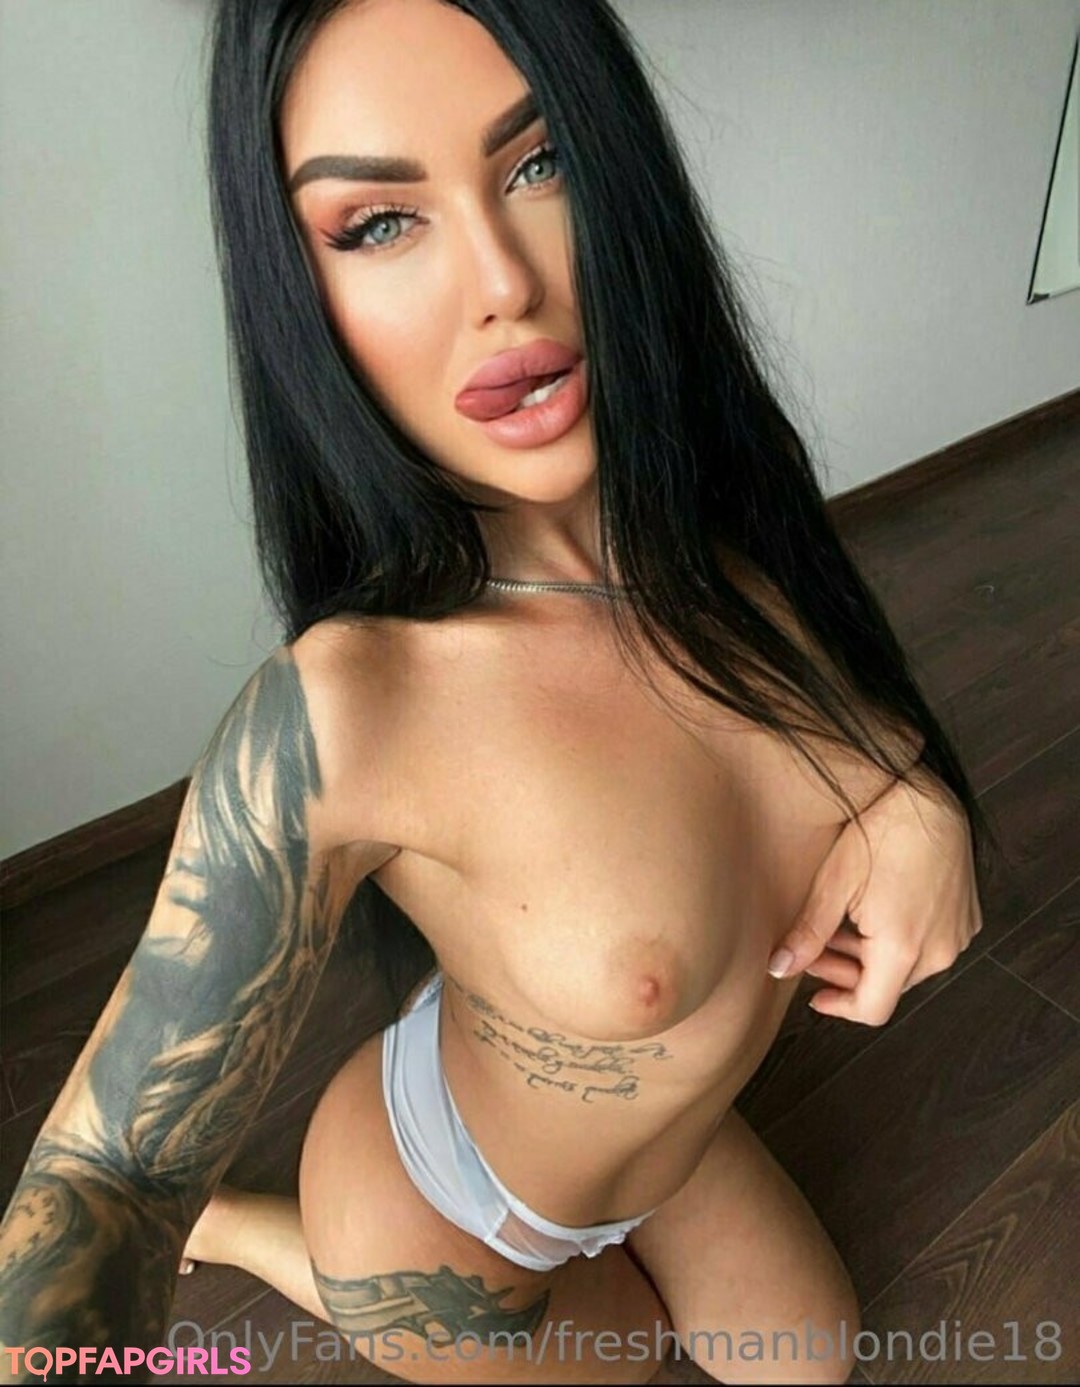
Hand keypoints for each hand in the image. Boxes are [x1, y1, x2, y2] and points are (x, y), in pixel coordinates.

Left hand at [766, 768, 982, 1024]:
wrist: (925, 793)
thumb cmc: (876, 831)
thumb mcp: (834, 883)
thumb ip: (808, 934)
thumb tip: (778, 969)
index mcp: (903, 948)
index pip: (872, 1009)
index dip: (840, 1007)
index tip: (815, 996)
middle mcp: (939, 950)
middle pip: (888, 986)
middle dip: (848, 974)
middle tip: (816, 950)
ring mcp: (958, 934)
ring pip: (908, 967)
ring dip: (873, 957)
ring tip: (842, 926)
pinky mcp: (967, 918)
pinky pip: (930, 945)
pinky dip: (901, 941)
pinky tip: (875, 912)